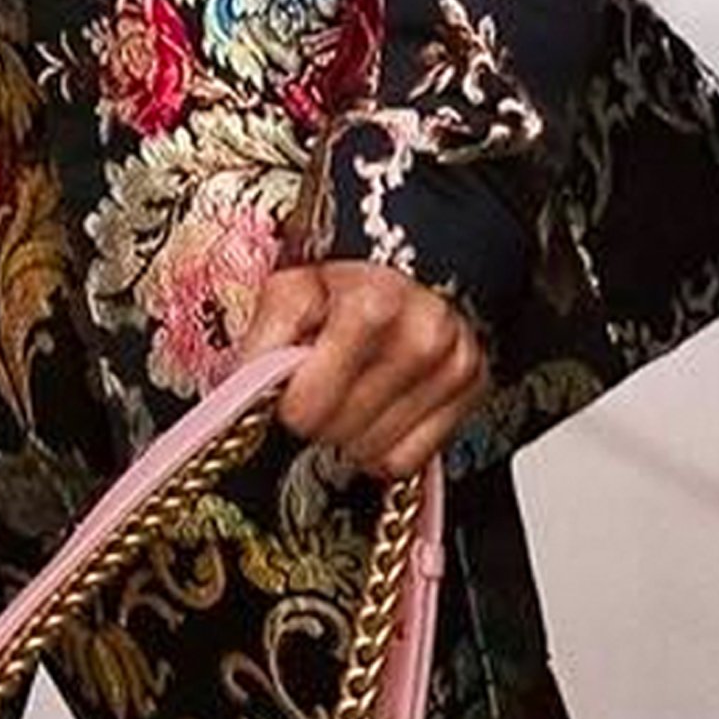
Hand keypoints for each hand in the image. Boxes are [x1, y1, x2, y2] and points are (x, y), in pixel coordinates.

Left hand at [237, 261, 489, 477]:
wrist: (416, 258)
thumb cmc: (346, 281)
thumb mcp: (293, 288)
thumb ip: (265, 341)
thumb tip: (244, 398)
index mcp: (371, 308)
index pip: (306, 410)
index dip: (291, 401)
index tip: (297, 381)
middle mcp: (422, 337)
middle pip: (340, 436)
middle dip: (324, 418)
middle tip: (327, 383)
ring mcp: (454, 364)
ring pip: (376, 455)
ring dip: (356, 435)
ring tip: (358, 389)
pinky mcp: (473, 387)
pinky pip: (410, 460)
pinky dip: (390, 445)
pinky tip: (385, 406)